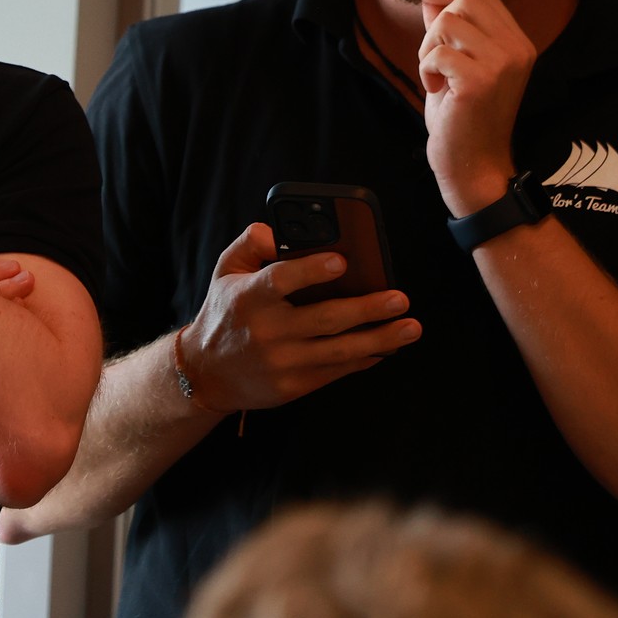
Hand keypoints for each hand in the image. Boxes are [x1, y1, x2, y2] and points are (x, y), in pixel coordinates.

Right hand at [177, 224, 419, 411]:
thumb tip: (276, 230)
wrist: (207, 372)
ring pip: (340, 350)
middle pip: (325, 319)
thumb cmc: (225, 312)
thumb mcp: (225, 271)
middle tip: (401, 298)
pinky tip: (386, 347)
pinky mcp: (293, 386)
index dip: (312, 270)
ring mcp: (282, 362)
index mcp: (248, 297)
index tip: (343, 261)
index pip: (281, 280)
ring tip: (410, 327)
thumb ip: (250, 244)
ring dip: (381, 338)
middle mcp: (266, 331)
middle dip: (368, 309)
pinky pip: (337, 371)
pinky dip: (365, 358)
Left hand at [416, 0, 534, 213]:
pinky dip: (425, 69)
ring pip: (447, 23)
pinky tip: (436, 90)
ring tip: (436, 76)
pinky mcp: (480, 81)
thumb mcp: (456, 64)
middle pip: (466, 2)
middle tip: (434, 59)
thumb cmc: (462, 114)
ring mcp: (502, 64)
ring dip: (428, 48)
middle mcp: (518, 49)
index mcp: (518, 43)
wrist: (473, 162)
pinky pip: (436, 52)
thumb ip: (447, 29)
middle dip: (436, 25)